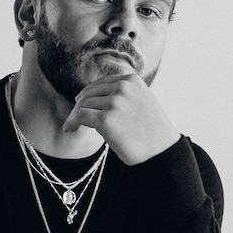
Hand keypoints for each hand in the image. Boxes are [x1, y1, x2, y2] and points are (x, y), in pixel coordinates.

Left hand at [63, 74, 179, 165]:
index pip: (102, 83)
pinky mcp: (106, 119)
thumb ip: (124, 94)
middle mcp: (123, 87)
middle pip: (90, 93)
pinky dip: (72, 122)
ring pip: (84, 105)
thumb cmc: (152, 131)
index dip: (89, 93)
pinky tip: (70, 129)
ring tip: (73, 126)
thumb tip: (96, 97)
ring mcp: (115, 103)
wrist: (162, 151)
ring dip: (76, 116)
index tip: (80, 102)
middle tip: (75, 118)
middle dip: (80, 105)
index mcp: (132, 80)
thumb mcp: (142, 101)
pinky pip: (81, 117)